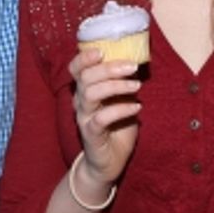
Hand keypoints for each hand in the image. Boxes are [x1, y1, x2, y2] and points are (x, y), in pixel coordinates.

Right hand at [68, 48, 141, 186]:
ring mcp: (84, 118)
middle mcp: (81, 102)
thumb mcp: (121, 100)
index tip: (102, 51)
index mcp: (85, 90)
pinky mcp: (91, 134)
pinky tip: (137, 108)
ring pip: (90, 94)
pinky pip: (101, 119)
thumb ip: (122, 83)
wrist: (108, 161)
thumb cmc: (116, 127)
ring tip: (137, 87)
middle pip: (85, 78)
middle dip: (109, 68)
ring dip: (116, 86)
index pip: (76, 69)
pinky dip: (120, 110)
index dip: (84, 58)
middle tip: (132, 67)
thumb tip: (135, 62)